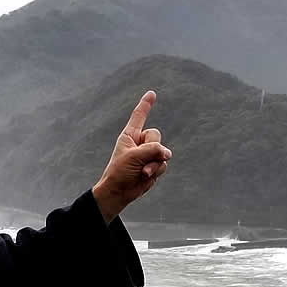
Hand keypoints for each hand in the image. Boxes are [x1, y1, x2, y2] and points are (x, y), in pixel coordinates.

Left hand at [92, 90, 171, 222]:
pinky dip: (157, 170)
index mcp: (130, 136)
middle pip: (156, 136)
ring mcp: (148, 155)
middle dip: (153, 148)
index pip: (139, 116)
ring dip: (154, 164)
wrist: (119, 192)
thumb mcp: (133, 156)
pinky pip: (163, 164)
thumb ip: (152, 150)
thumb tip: (167, 153)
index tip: (152, 94)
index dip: (145, 105)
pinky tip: (146, 176)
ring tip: (143, 172)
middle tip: (142, 161)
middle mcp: (140, 143)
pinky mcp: (154, 166)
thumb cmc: (120, 172)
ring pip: (162, 152)